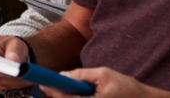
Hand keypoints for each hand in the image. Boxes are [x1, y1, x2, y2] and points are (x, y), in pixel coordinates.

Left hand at [40, 67, 158, 97]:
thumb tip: (63, 75)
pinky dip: (75, 97)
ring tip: (61, 88)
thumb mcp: (104, 74)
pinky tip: (75, 92)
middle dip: (56, 95)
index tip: (42, 82)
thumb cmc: (128, 88)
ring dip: (66, 96)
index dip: (52, 90)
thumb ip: (82, 75)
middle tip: (47, 85)